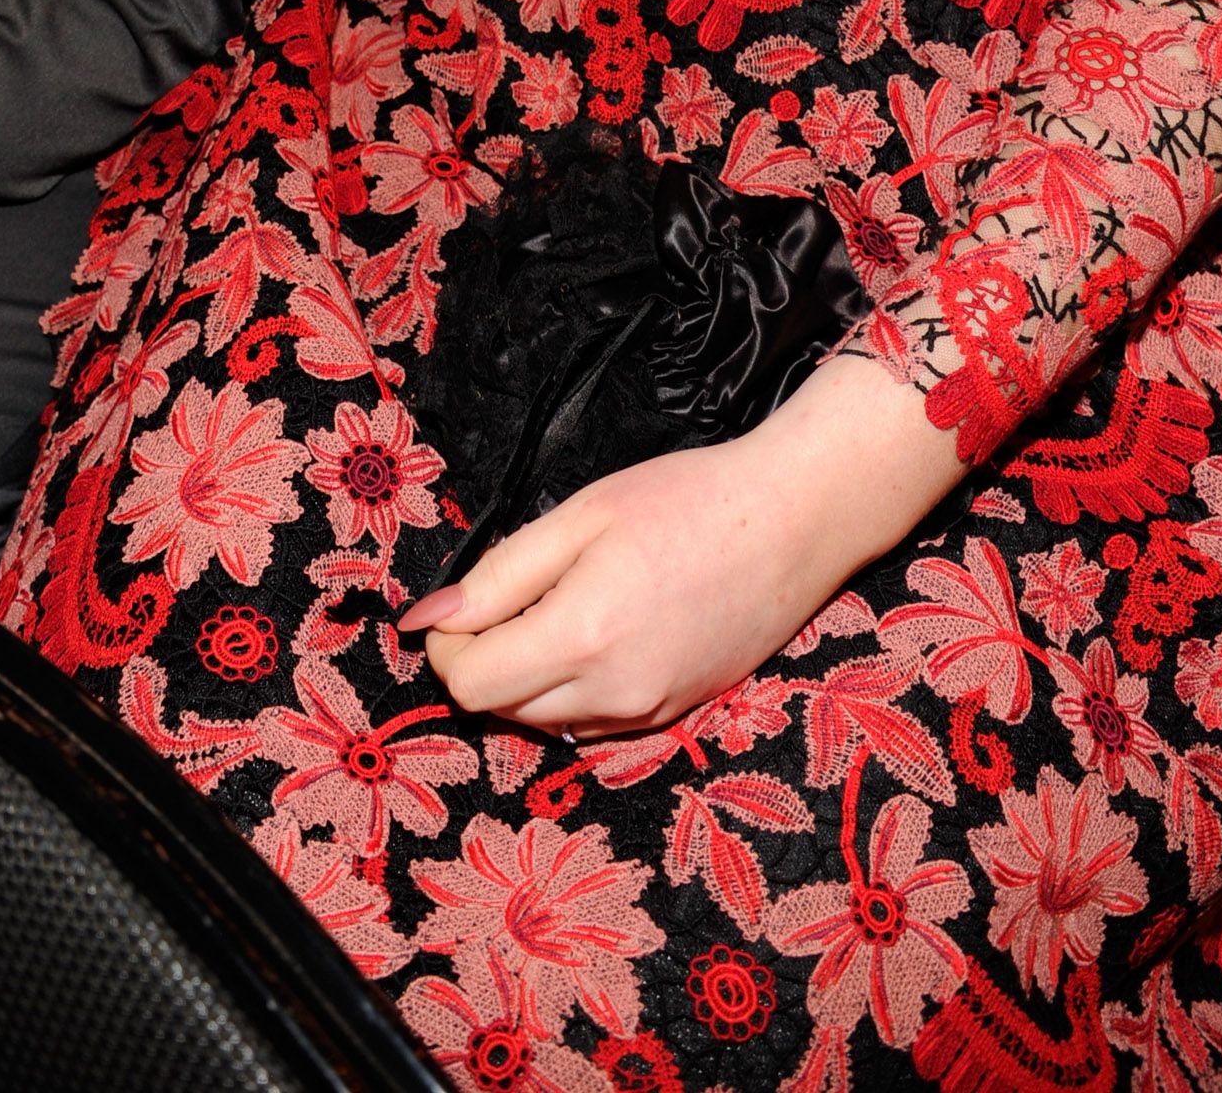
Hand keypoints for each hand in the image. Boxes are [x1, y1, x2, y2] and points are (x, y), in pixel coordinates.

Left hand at [399, 355, 959, 739]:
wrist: (794, 521)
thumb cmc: (686, 500)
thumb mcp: (579, 517)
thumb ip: (498, 576)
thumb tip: (426, 622)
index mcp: (581, 638)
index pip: (470, 685)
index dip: (447, 645)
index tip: (459, 604)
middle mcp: (614, 694)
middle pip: (502, 708)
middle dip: (483, 658)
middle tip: (506, 594)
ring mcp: (649, 713)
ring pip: (546, 721)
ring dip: (527, 676)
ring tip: (559, 602)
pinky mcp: (677, 714)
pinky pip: (594, 721)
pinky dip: (573, 687)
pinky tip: (600, 628)